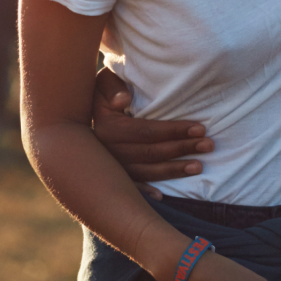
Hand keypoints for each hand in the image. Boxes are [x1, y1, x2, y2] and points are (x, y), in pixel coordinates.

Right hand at [92, 67, 212, 197]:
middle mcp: (107, 151)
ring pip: (145, 172)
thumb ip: (112, 87)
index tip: (200, 128)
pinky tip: (162, 197)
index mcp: (107, 128)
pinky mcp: (109, 176)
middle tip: (209, 146)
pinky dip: (145, 192)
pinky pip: (129, 187)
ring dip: (173, 170)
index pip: (147, 132)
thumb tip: (123, 100)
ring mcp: (108, 167)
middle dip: (182, 149)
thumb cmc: (100, 93)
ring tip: (199, 166)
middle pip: (150, 153)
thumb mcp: (103, 82)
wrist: (71, 116)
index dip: (174, 130)